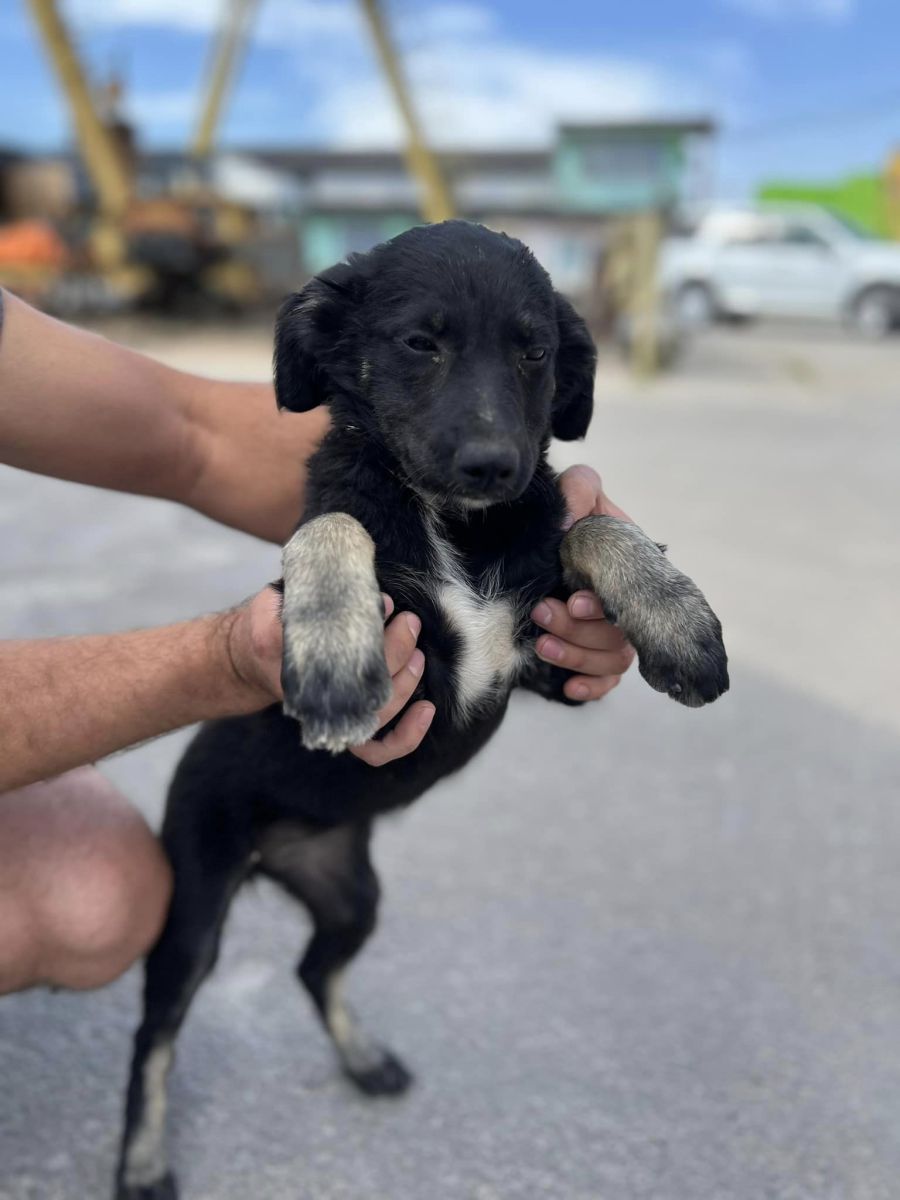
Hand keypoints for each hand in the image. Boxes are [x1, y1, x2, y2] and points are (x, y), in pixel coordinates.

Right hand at [224, 587, 434, 764]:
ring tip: (418, 651)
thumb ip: (305, 599)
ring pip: (377, 716)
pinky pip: (377, 749)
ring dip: (407, 683)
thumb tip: (373, 599)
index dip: (370, 633)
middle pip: (364, 687)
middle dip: (396, 651)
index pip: (336, 658)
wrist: (250, 660)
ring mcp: (333, 717)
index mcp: (291, 667)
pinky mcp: (347, 727)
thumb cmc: (269, 625)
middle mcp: (313, 700)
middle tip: (409, 621)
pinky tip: (427, 709)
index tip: (385, 605)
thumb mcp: (272, 603)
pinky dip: (406, 735)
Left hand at [531, 464, 635, 701]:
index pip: (631, 595)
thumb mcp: (570, 496)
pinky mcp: (591, 655)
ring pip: (614, 660)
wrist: (531, 546)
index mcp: (626, 567)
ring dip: (578, 657)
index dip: (602, 605)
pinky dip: (591, 688)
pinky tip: (568, 688)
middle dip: (579, 631)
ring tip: (543, 646)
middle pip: (619, 633)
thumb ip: (579, 490)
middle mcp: (623, 603)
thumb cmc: (560, 520)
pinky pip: (606, 682)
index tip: (573, 601)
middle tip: (542, 613)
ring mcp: (609, 632)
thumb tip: (574, 504)